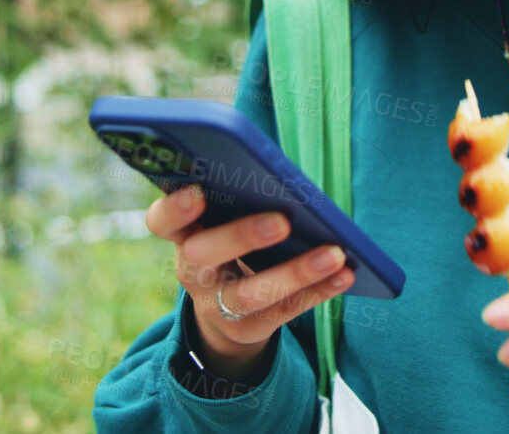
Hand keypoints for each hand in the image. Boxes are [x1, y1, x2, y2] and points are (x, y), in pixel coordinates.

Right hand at [145, 183, 355, 376]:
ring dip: (295, 272)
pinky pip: (285, 311)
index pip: (162, 221)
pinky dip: (319, 291)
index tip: (198, 191)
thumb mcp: (224, 221)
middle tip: (282, 221)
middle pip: (204, 255)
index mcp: (184, 233)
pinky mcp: (247, 328)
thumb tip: (283, 179)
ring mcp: (216, 305)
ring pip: (250, 293)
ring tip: (334, 253)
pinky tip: (346, 274)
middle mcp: (193, 271)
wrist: (224, 308)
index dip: (174, 208)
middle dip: (241, 236)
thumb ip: (239, 198)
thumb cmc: (232, 241)